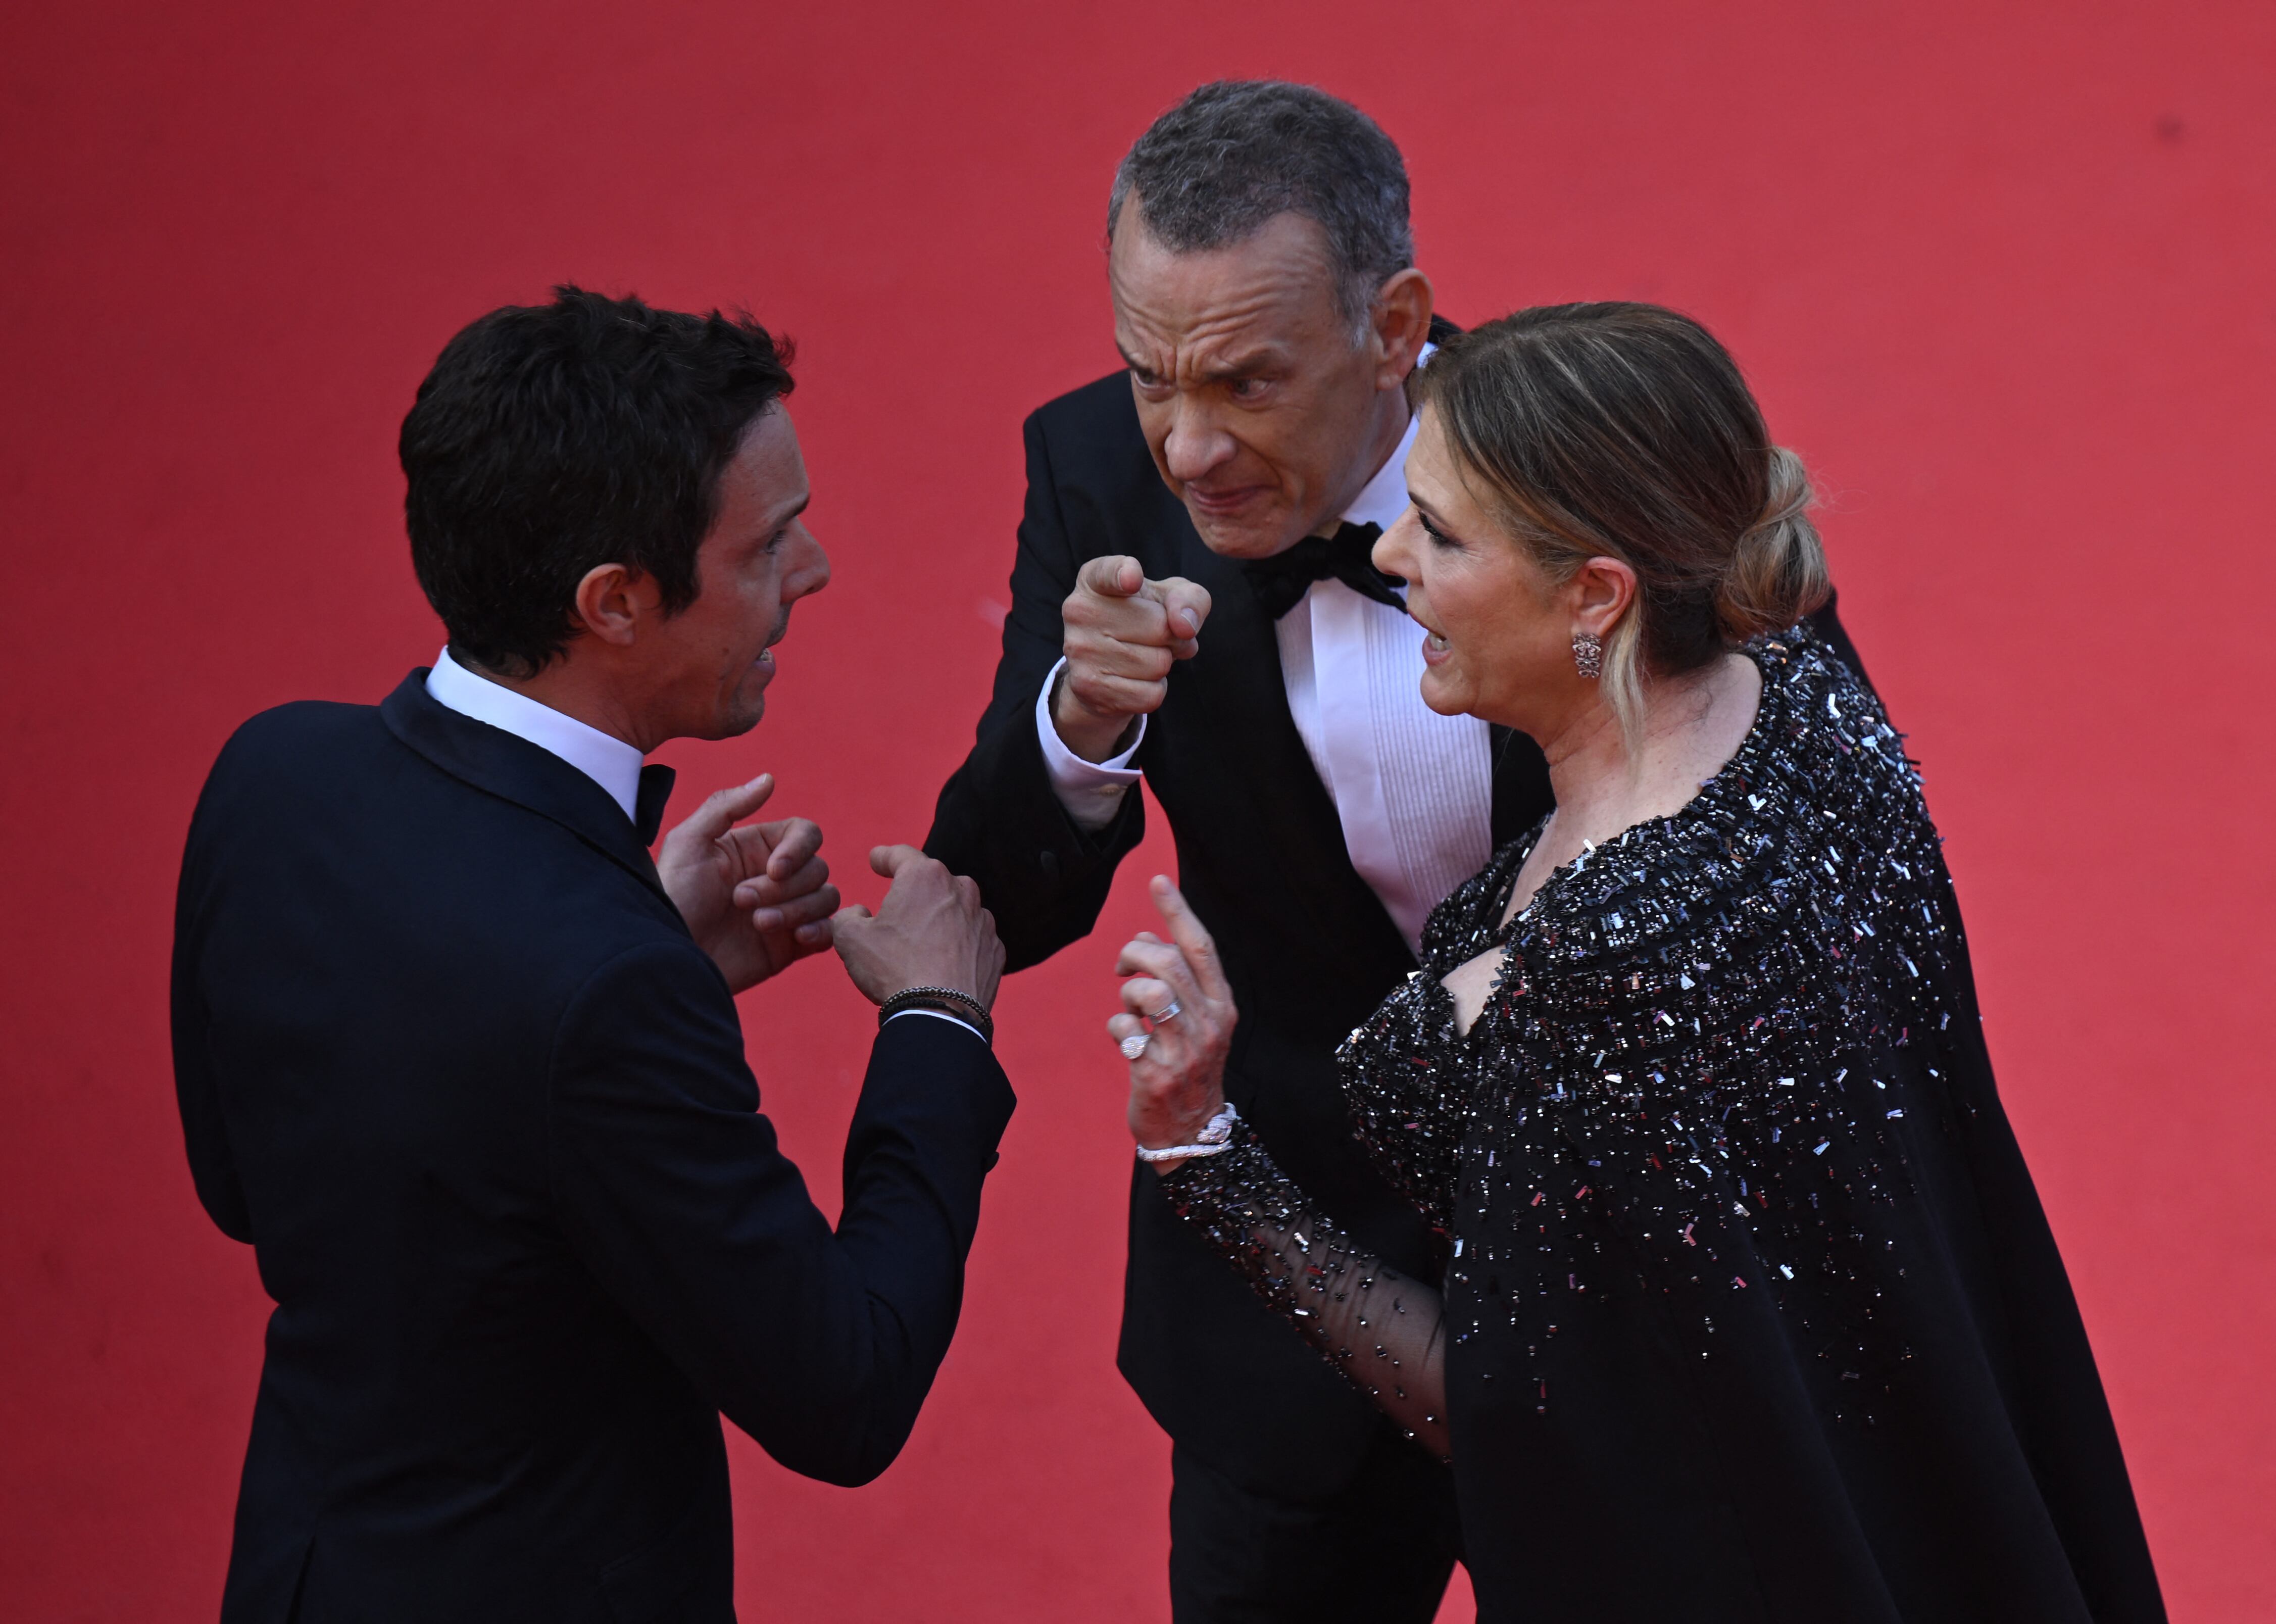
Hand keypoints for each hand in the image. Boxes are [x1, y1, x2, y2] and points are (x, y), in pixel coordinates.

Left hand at [657, 775, 837, 994]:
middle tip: (740, 902)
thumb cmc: (671, 897)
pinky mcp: (790, 946)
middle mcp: (776, 877)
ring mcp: (786, 911)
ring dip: (797, 910)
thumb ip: (726, 805)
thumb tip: (769, 778)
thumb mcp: (688, 843)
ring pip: (826, 898)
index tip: (774, 869)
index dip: (799, 849)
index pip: (806, 834)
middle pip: (818, 868)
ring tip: (758, 924)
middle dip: (784, 888)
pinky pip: (829, 932)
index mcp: (756, 849)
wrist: (668, 958)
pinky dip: (821, 931)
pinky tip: (797, 937)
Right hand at [831, 845, 1005, 1009]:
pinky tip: (942, 965)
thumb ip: (848, 916)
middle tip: (896, 916)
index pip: (900, 855)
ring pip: (955, 910)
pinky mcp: (995, 949)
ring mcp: (982, 920)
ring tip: (919, 948)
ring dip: (938, 920)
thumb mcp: (850, 939)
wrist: (941, 1015)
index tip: (877, 859)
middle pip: (931, 883)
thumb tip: (858, 913)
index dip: (884, 856)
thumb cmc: (894, 970)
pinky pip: (971, 939)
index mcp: (924, 878)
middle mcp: (960, 890)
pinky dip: (958, 946)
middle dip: (913, 894)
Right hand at [1053, 556, 1212, 762]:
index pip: (1109, 572)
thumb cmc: (1143, 620)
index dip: (1124, 574)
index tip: (1133, 577)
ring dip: (1163, 665)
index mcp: (1094, 579)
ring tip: (1142, 656)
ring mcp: (1079, 650)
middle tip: (1155, 637)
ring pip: (1158, 664)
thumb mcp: (1170, 598)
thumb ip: (1189, 599)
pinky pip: (1150, 694)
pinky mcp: (1087, 687)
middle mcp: (1079, 610)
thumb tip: (1184, 626)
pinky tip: (1134, 679)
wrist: (1105, 669)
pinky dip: (1154, 690)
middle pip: (1160, 627)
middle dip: (1172, 637)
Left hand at [1114, 876, 1236, 1165]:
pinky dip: (1116, 1027)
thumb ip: (1178, 980)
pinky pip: (1124, 1030)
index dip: (1178, 911)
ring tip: (1128, 1007)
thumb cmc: (1188, 1066)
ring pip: (1148, 992)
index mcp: (1221, 1006)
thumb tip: (1144, 938)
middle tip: (1124, 967)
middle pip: (1168, 964)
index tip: (1158, 881)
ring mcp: (1184, 1051)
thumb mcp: (1196, 1021)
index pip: (1201, 948)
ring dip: (1127, 992)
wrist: (1191, 1132)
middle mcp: (1208, 1025)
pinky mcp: (1155, 1074)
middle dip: (1137, 954)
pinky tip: (1125, 1039)